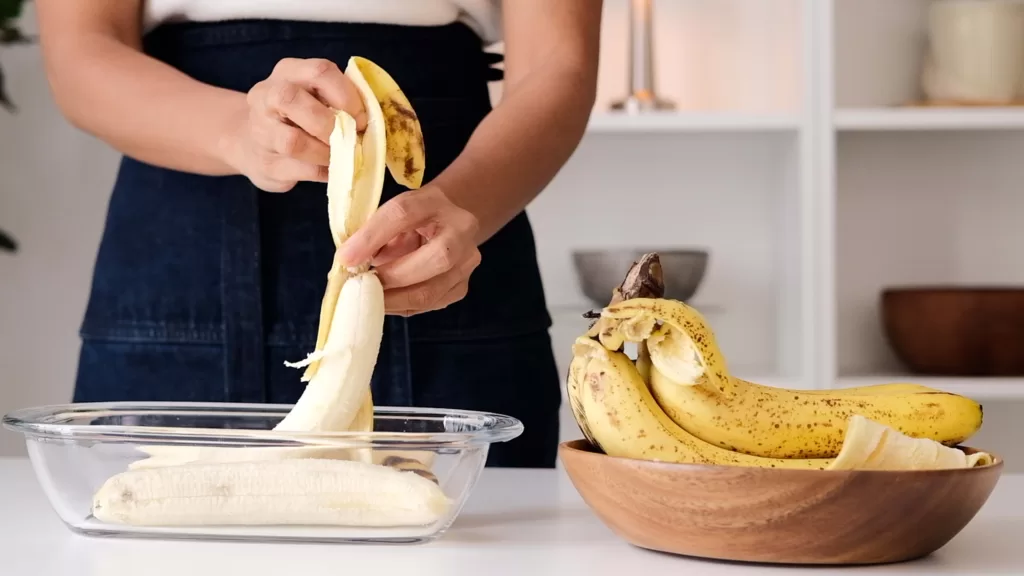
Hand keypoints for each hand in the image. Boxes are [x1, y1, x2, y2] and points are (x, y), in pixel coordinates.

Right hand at [222, 58, 366, 191]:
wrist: (253, 144)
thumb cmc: (299, 117)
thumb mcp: (316, 97)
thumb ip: (339, 100)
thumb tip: (372, 120)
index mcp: (288, 72)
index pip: (319, 71)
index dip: (347, 96)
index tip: (363, 118)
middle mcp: (266, 96)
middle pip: (291, 99)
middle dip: (330, 123)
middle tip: (351, 138)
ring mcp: (261, 131)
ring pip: (293, 141)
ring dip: (327, 152)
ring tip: (341, 156)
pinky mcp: (266, 164)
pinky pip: (300, 169)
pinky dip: (324, 171)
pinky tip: (332, 169)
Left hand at [338, 187, 481, 315]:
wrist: (443, 224)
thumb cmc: (410, 220)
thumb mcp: (390, 214)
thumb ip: (372, 233)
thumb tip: (348, 262)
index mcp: (436, 202)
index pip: (403, 214)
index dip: (372, 237)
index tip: (345, 258)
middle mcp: (461, 231)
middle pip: (435, 258)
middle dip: (392, 277)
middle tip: (362, 285)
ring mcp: (467, 262)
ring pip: (431, 290)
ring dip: (394, 299)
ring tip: (369, 298)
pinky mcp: (461, 287)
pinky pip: (429, 304)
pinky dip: (402, 306)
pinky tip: (385, 302)